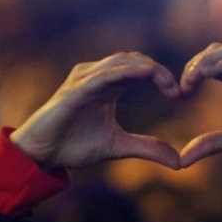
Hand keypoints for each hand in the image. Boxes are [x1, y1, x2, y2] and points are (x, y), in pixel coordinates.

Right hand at [8, 53, 182, 171]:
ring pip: (120, 62)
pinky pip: (102, 75)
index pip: (140, 69)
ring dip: (145, 68)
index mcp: (109, 86)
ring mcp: (84, 80)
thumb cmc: (73, 145)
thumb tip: (179, 161)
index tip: (179, 95)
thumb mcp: (117, 147)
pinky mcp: (74, 90)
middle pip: (134, 60)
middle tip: (177, 87)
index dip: (162, 76)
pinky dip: (123, 72)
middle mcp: (97, 77)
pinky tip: (142, 74)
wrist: (41, 154)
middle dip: (158, 70)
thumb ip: (146, 148)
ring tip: (166, 80)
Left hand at [176, 43, 221, 167]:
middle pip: (217, 51)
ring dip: (206, 61)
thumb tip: (182, 159)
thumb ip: (211, 144)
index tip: (180, 92)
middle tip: (182, 84)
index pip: (213, 62)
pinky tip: (208, 73)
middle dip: (195, 63)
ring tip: (190, 77)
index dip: (193, 72)